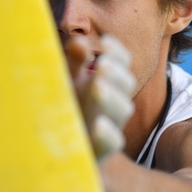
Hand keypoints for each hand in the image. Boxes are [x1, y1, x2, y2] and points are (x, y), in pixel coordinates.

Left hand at [65, 35, 135, 161]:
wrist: (66, 149)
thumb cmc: (69, 108)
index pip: (121, 63)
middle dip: (115, 72)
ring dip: (112, 97)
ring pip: (122, 109)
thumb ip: (74, 63)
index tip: (105, 42)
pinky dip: (108, 134)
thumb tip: (79, 41)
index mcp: (106, 82)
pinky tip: (98, 125)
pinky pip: (112, 143)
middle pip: (126, 83)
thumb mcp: (69, 82)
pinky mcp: (100, 150)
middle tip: (101, 65)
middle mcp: (112, 102)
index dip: (117, 52)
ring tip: (97, 86)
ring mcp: (109, 125)